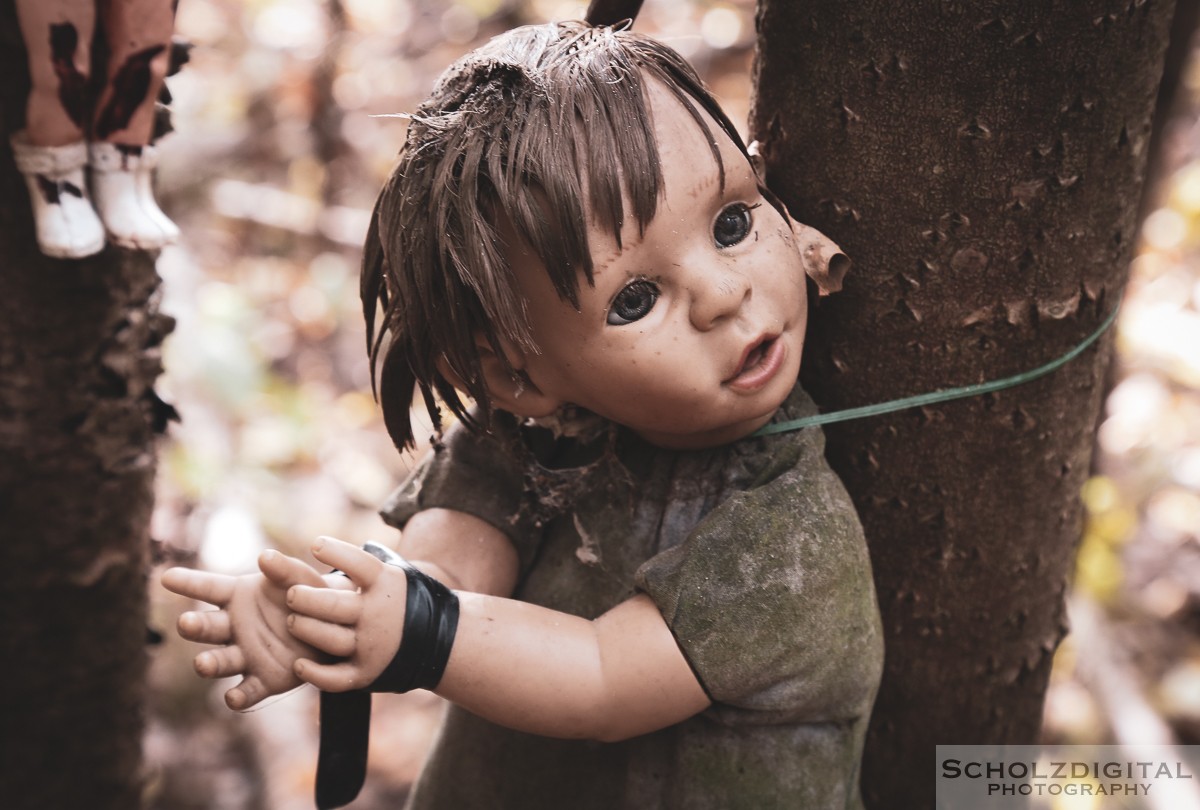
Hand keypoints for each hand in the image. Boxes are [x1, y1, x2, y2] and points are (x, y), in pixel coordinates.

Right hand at [161, 549, 329, 709]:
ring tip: (202, 663)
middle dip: (195, 626)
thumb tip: (265, 557)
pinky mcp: (264, 681)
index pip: (208, 588)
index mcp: (239, 597)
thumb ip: (285, 569)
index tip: (167, 577)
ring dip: (208, 663)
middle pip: (208, 627)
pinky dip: (237, 697)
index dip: (188, 582)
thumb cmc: (311, 598)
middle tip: (187, 623)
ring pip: (220, 661)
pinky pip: (246, 691)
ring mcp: (246, 656)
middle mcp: (234, 628)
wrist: (337, 630)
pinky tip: (233, 697)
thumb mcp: (302, 579)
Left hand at [287, 537, 407, 691]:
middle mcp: (379, 614)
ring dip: (306, 629)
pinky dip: (315, 674)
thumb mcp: (394, 578)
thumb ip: (362, 569)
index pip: (359, 564)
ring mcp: (372, 646)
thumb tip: (321, 547)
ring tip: (292, 621)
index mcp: (387, 585)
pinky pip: (335, 679)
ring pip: (329, 640)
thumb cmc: (404, 603)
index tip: (315, 545)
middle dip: (306, 598)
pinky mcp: (367, 674)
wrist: (440, 642)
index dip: (336, 552)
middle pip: (334, 605)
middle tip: (291, 594)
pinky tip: (299, 664)